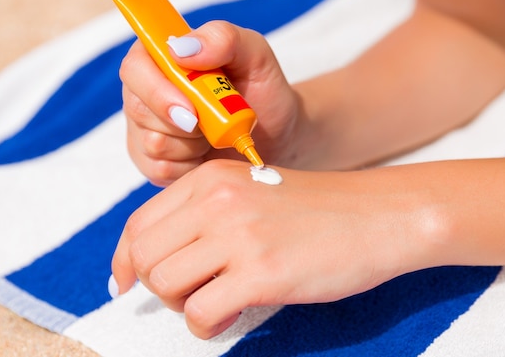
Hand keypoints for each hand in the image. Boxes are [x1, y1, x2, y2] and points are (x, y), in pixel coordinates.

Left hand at [111, 159, 429, 338]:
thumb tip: (154, 261)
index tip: (125, 283)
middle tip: (190, 293)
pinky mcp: (262, 273)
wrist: (380, 215)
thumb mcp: (252, 193)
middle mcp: (216, 200)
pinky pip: (200, 314)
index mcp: (210, 178)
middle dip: (157, 286)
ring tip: (216, 301)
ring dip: (183, 306)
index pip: (139, 224)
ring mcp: (238, 235)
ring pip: (164, 285)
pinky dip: (208, 326)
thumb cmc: (317, 210)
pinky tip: (234, 314)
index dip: (125, 260)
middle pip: (144, 257)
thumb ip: (205, 215)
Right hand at [120, 21, 299, 186]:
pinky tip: (208, 154)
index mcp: (162, 55)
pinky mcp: (152, 160)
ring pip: (151, 143)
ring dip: (193, 145)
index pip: (135, 67)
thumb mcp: (255, 55)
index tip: (191, 110)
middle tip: (214, 125)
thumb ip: (223, 38)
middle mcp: (145, 89)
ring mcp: (145, 126)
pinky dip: (191, 166)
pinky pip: (159, 170)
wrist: (277, 135)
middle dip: (182, 124)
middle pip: (137, 108)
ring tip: (216, 134)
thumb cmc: (263, 91)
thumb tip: (180, 49)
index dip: (156, 91)